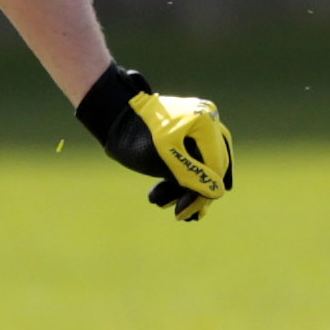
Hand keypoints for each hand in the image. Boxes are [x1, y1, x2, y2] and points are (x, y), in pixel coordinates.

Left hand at [78, 63, 233, 219]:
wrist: (111, 114)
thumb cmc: (136, 136)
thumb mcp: (164, 160)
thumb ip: (192, 176)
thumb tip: (219, 193)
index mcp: (205, 122)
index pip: (215, 166)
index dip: (203, 193)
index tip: (184, 215)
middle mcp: (208, 119)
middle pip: (210, 165)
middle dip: (192, 192)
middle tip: (178, 215)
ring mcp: (199, 123)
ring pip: (200, 163)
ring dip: (183, 186)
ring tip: (161, 203)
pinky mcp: (187, 129)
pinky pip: (191, 155)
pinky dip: (178, 174)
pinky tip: (161, 194)